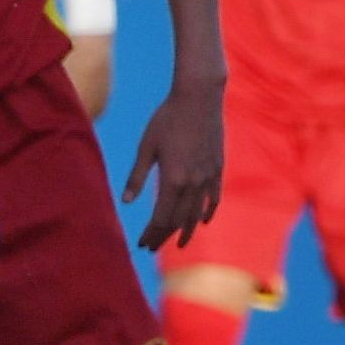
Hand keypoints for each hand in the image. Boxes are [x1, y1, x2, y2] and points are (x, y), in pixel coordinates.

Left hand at [122, 77, 222, 250]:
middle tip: (152, 247)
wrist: (199, 98)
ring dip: (187, 231)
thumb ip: (137, 176)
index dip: (151, 233)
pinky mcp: (218, 168)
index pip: (161, 218)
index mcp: (173, 179)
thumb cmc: (167, 119)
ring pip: (198, 213)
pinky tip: (204, 222)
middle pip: (179, 220)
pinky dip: (208, 212)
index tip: (141, 243)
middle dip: (164, 236)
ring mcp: (209, 176)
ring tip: (179, 244)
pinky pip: (214, 198)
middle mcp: (193, 182)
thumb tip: (126, 202)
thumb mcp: (146, 147)